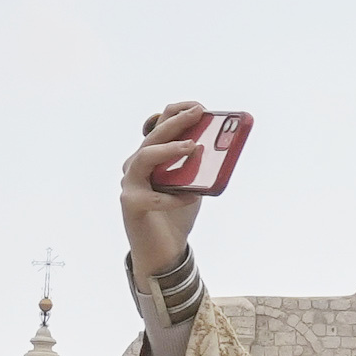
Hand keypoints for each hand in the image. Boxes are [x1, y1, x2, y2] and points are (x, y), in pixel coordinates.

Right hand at [120, 104, 212, 277]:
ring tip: (192, 146)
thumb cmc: (177, 213)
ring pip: (143, 158)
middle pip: (152, 138)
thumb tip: (225, 148)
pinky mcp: (132, 205)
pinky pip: (153, 197)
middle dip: (176, 123)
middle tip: (198, 114)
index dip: (175, 114)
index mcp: (150, 157)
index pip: (157, 127)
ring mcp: (130, 184)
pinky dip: (175, 197)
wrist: (164, 249)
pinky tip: (193, 196)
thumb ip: (202, 168)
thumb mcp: (194, 185)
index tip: (198, 107)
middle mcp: (136, 166)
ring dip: (168, 150)